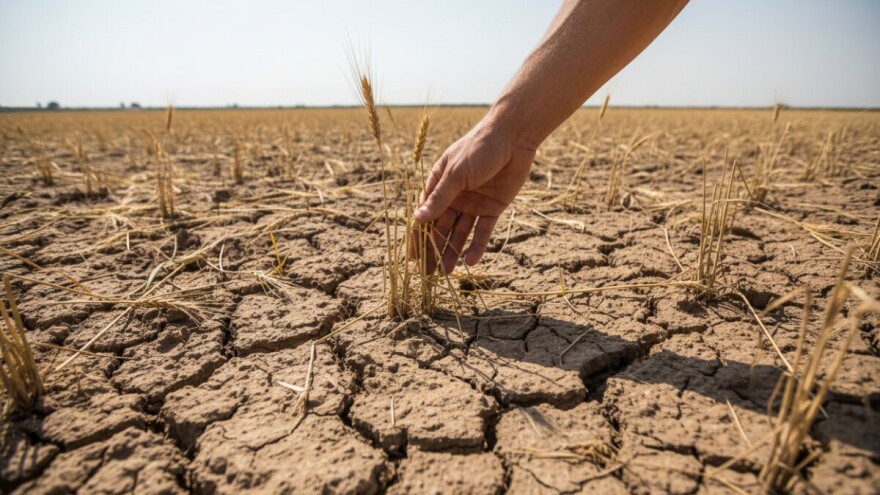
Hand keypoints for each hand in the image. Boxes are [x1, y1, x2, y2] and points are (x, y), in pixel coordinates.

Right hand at [411, 118, 535, 274]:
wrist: (513, 138)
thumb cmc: (478, 148)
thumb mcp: (456, 174)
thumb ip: (440, 198)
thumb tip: (418, 219)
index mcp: (439, 185)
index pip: (424, 215)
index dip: (417, 237)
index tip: (412, 260)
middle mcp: (454, 196)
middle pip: (440, 228)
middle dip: (434, 250)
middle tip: (428, 274)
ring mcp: (473, 203)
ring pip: (460, 233)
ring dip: (453, 252)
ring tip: (446, 273)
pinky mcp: (493, 207)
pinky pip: (483, 230)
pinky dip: (477, 245)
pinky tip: (470, 261)